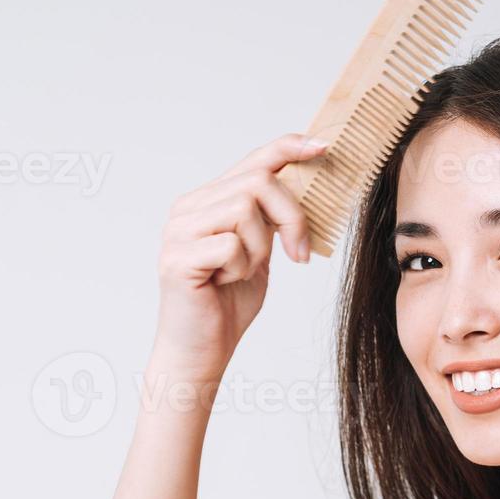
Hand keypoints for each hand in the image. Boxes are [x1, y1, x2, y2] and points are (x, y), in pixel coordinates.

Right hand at [151, 132, 326, 377]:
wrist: (201, 351)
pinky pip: (231, 245)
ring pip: (245, 210)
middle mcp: (188, 209)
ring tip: (244, 272)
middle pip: (257, 183)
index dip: (288, 148)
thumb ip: (270, 219)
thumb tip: (306, 186)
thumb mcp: (259, 251)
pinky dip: (241, 268)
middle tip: (299, 254)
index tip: (321, 147)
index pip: (252, 161)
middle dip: (291, 217)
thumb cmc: (228, 304)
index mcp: (207, 201)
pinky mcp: (177, 258)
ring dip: (260, 249)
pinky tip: (224, 283)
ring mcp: (178, 231)